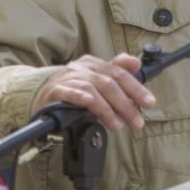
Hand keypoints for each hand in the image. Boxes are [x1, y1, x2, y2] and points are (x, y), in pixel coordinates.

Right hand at [31, 53, 155, 130]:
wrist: (40, 95)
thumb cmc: (73, 89)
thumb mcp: (96, 79)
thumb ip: (117, 72)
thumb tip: (137, 64)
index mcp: (94, 64)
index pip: (120, 73)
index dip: (137, 88)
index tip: (150, 103)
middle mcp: (81, 68)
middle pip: (109, 83)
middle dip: (126, 103)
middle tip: (137, 121)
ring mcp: (67, 78)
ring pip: (93, 89)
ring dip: (107, 109)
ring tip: (117, 125)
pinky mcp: (54, 91)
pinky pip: (69, 92)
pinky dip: (81, 97)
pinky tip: (90, 104)